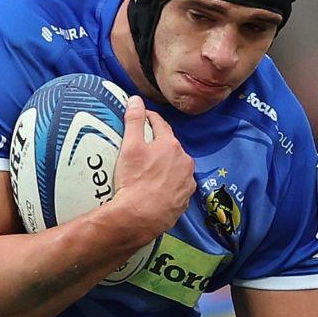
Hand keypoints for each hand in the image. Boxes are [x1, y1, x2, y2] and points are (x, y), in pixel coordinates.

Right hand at [108, 96, 194, 244]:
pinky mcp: (185, 200)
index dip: (149, 119)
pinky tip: (157, 189)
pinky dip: (169, 184)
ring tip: (150, 172)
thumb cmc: (134, 181)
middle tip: (143, 149)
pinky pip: (177, 186)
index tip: (142, 118)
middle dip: (159, 145)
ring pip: (176, 167)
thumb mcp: (130, 147)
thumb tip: (136, 100)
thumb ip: (134, 120)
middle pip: (170, 146)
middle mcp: (184, 161)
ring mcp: (187, 182)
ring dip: (166, 166)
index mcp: (171, 145)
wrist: (140, 217)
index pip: (160, 124)